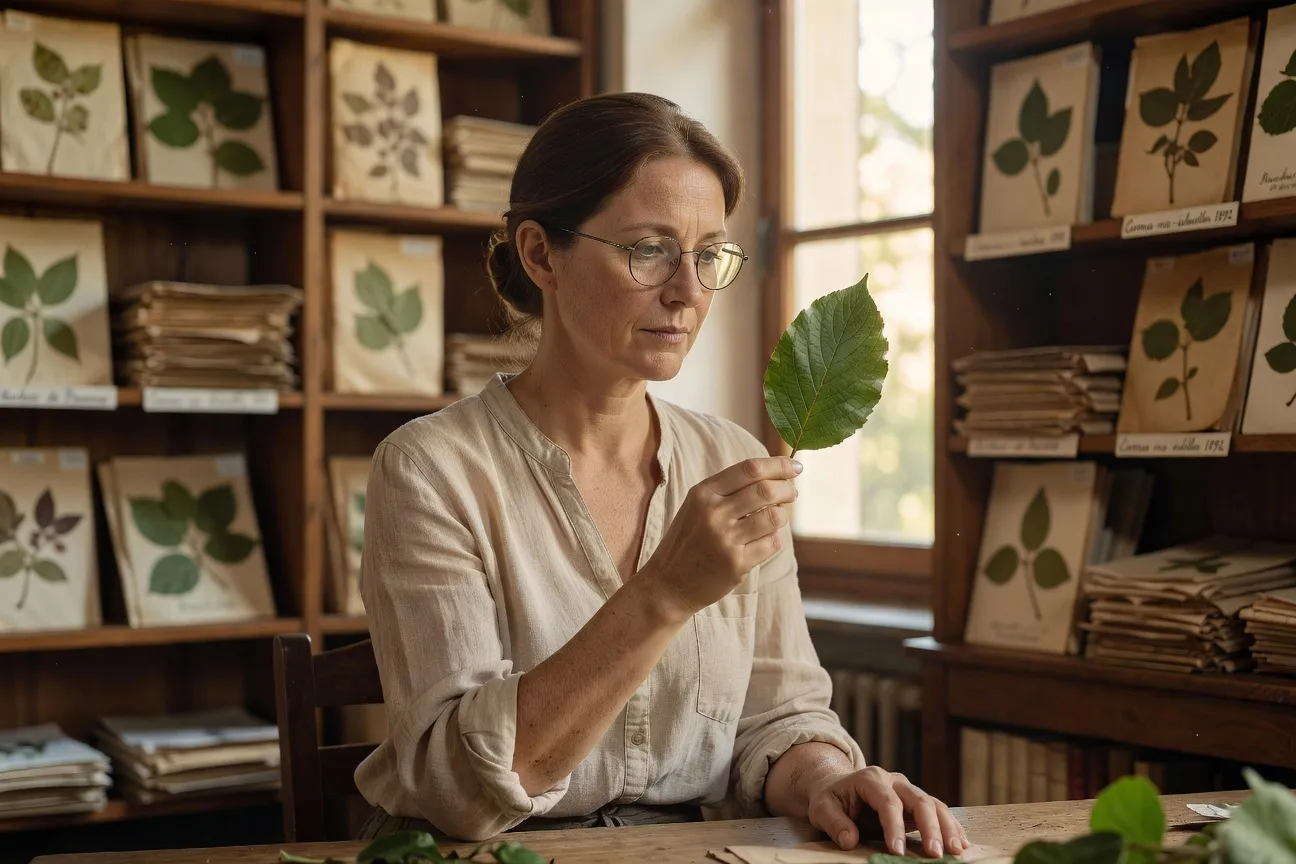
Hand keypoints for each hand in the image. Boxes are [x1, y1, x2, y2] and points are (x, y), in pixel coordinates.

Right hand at [642, 456, 800, 616]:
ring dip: (783, 515)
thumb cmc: (689, 541)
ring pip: (774, 517)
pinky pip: (771, 543)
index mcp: (703, 493)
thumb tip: (775, 476)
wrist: (668, 584)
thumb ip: (729, 490)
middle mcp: (713, 513)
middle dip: (787, 490)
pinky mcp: (736, 564)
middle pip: (766, 490)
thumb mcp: (697, 507)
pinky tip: (764, 540)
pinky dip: (774, 539)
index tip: (795, 466)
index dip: (778, 465)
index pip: (749, 469)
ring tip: (777, 517)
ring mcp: (725, 540)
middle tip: (792, 493)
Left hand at [807, 766, 966, 858]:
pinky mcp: (916, 802)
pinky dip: (951, 825)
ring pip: (933, 804)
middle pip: (918, 799)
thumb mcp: (822, 808)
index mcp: (870, 779)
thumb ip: (834, 822)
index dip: (894, 826)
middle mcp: (894, 781)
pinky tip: (961, 842)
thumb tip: (850, 840)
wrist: (838, 787)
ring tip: (956, 850)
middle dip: (929, 827)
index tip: (897, 851)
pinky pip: (938, 810)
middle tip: (935, 854)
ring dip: (947, 826)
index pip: (887, 802)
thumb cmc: (831, 799)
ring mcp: (908, 790)